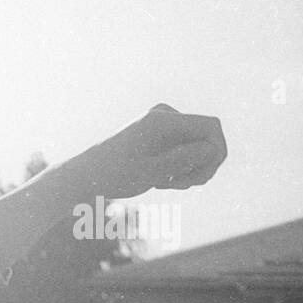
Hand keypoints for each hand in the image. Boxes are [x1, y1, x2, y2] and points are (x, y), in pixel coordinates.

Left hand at [72, 103, 226, 199]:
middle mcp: (165, 116)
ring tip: (166, 184)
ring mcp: (163, 125)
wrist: (85, 176)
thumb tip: (212, 149)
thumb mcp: (151, 171)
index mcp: (163, 119)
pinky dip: (179, 167)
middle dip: (202, 164)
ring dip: (189, 169)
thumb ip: (183, 159)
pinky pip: (184, 150)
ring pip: (196, 146)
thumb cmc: (113, 175)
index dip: (217, 152)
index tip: (203, 179)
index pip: (211, 127)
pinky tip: (162, 180)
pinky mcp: (159, 136)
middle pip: (206, 137)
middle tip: (181, 186)